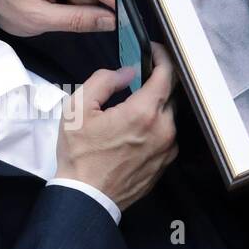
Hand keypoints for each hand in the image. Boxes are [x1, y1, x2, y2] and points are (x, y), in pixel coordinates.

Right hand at [55, 44, 178, 211]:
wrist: (86, 197)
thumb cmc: (79, 154)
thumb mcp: (78, 109)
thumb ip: (104, 81)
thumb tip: (126, 72)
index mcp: (144, 113)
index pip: (166, 74)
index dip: (161, 57)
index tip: (154, 51)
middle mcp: (163, 130)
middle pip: (171, 94)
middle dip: (157, 82)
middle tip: (139, 78)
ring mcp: (167, 149)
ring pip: (169, 116)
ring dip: (156, 107)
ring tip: (133, 108)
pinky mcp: (165, 164)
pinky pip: (166, 136)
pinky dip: (155, 127)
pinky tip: (134, 132)